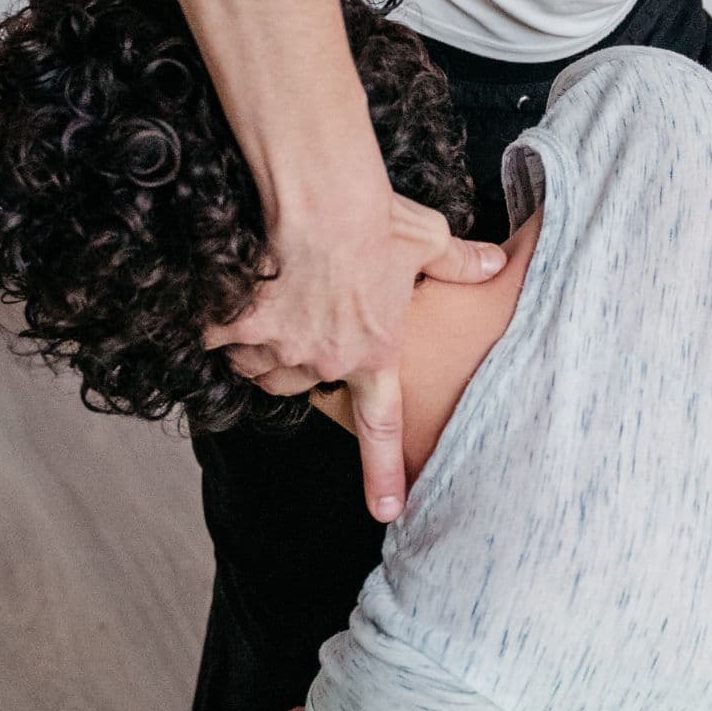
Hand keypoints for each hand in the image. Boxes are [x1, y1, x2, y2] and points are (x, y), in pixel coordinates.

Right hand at [211, 179, 504, 520]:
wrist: (321, 199)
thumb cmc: (377, 217)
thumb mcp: (428, 239)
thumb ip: (460, 260)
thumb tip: (495, 261)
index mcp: (376, 352)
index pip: (382, 429)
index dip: (384, 474)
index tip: (388, 512)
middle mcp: (326, 361)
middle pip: (301, 380)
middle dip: (300, 355)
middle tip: (305, 312)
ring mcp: (279, 348)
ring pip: (258, 365)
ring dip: (258, 345)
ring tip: (269, 302)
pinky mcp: (236, 326)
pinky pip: (216, 342)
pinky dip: (216, 325)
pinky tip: (225, 297)